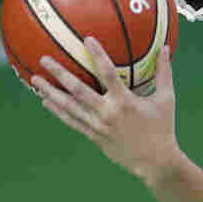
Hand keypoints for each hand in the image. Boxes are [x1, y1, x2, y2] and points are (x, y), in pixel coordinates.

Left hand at [32, 39, 178, 179]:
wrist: (155, 161)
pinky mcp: (94, 137)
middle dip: (59, 74)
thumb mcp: (166, 99)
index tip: (87, 39)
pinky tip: (46, 102)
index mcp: (126, 102)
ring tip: (35, 79)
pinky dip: (58, 112)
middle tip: (44, 59)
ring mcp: (98, 126)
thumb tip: (166, 48)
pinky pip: (72, 122)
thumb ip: (164, 73)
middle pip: (78, 90)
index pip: (108, 74)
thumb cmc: (162, 127)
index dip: (98, 55)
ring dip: (51, 92)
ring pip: (70, 107)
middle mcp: (108, 113)